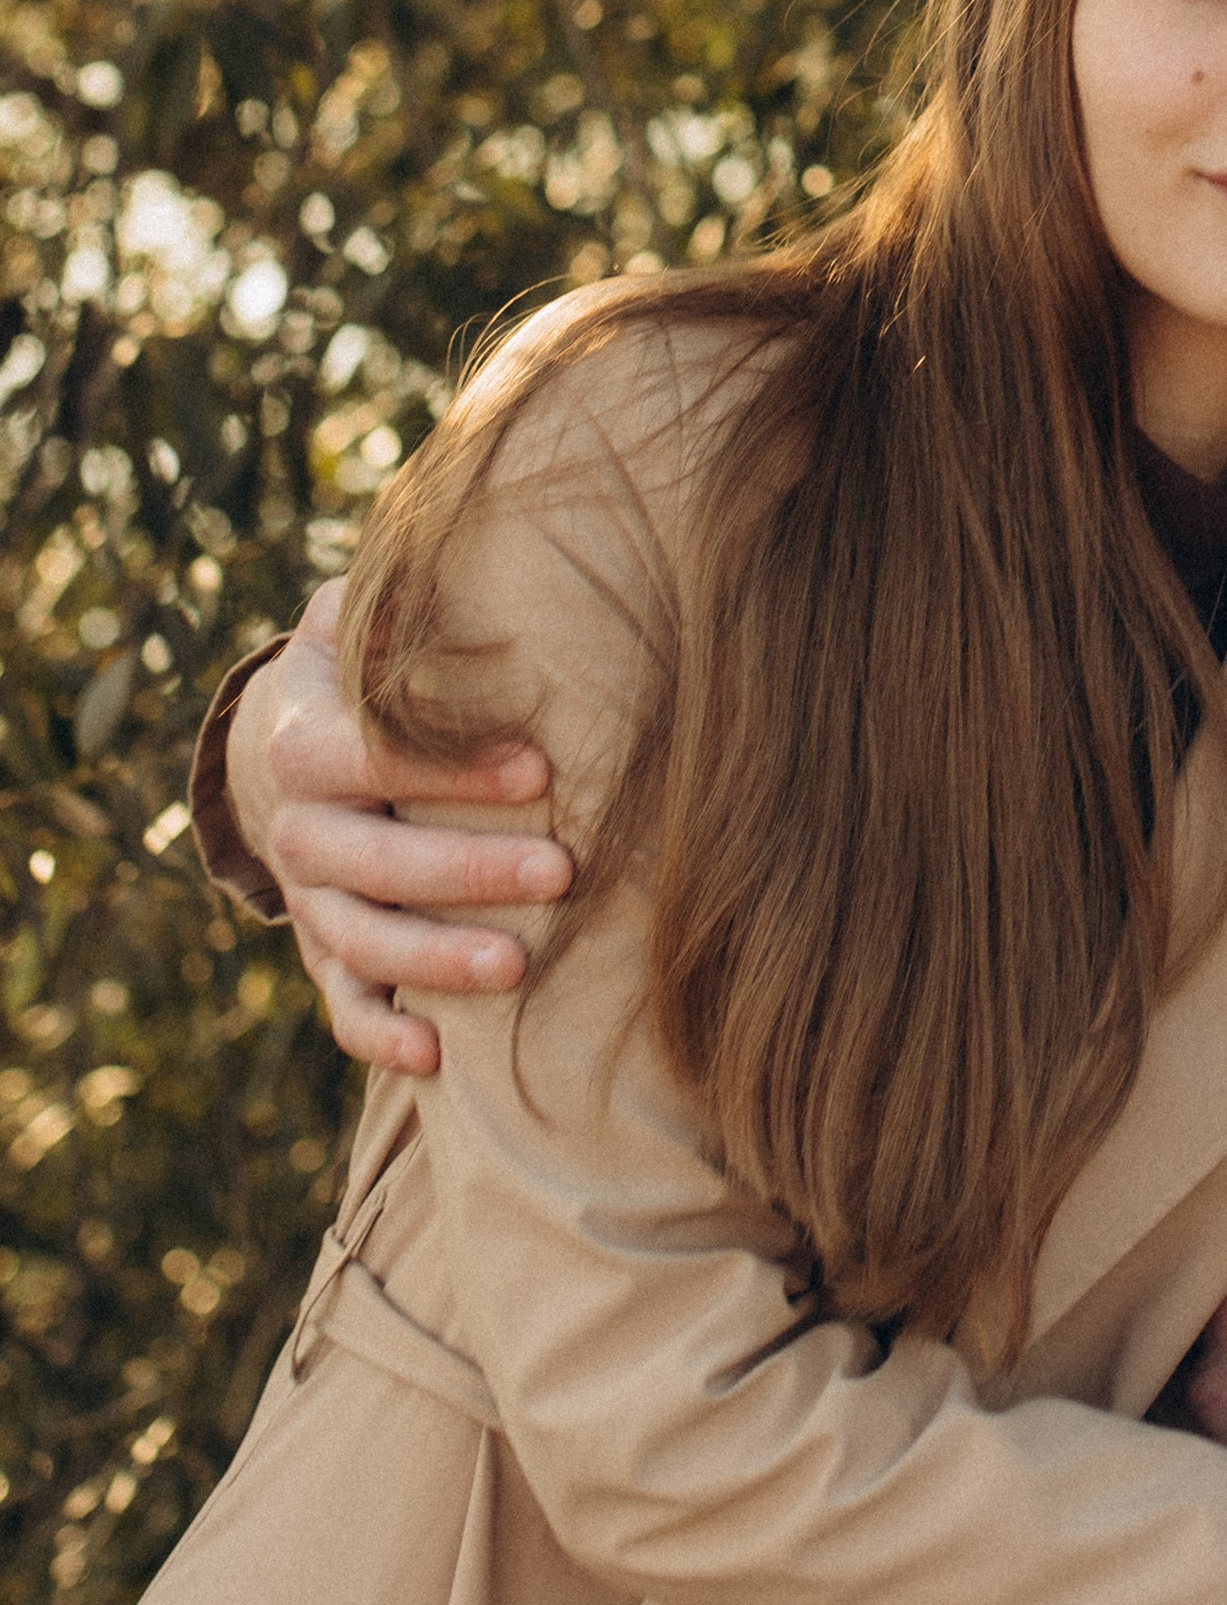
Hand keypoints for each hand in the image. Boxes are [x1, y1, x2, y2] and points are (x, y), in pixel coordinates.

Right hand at [232, 580, 569, 1077]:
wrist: (287, 748)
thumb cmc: (364, 677)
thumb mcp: (363, 625)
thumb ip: (402, 599)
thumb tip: (461, 544)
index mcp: (303, 742)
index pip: (364, 757)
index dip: (445, 766)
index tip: (541, 770)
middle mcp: (296, 830)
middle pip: (366, 861)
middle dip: (464, 872)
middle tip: (562, 875)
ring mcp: (308, 901)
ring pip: (357, 943)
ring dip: (433, 962)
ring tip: (517, 972)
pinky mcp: (325, 956)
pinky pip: (340, 1008)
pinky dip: (378, 1036)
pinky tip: (436, 1059)